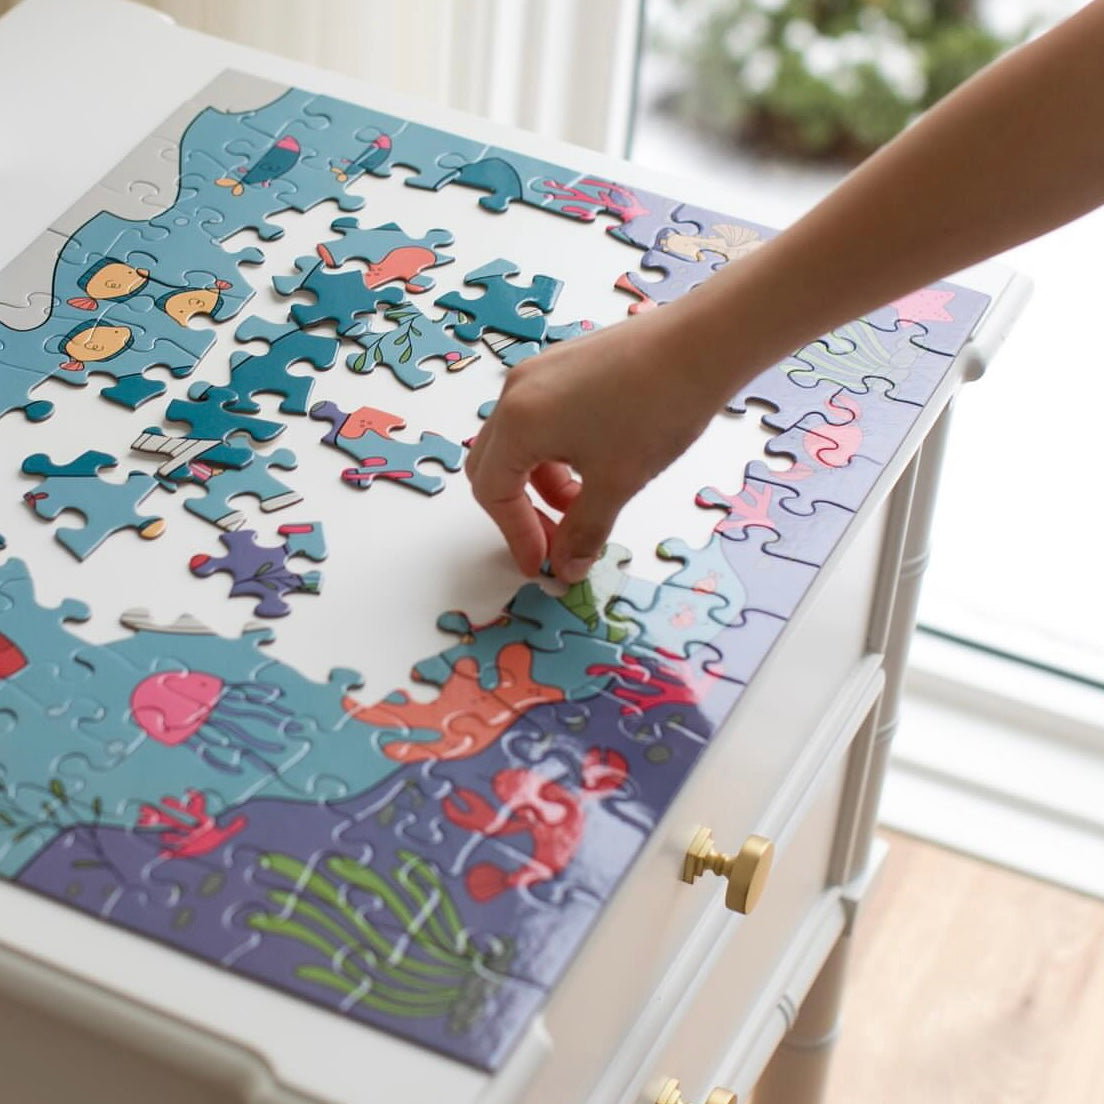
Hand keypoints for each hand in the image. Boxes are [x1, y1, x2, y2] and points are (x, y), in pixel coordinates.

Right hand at [465, 306, 729, 583]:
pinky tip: (595, 466)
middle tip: (555, 541)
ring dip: (542, 484)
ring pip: (519, 443)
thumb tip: (567, 567)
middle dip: (519, 510)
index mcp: (518, 421)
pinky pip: (540, 418)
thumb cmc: (656, 410)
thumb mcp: (617, 482)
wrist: (702, 343)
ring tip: (586, 504)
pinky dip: (555, 454)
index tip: (544, 565)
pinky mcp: (563, 364)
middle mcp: (516, 391)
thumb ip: (584, 531)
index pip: (493, 493)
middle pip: (493, 466)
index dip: (516, 536)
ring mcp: (539, 372)